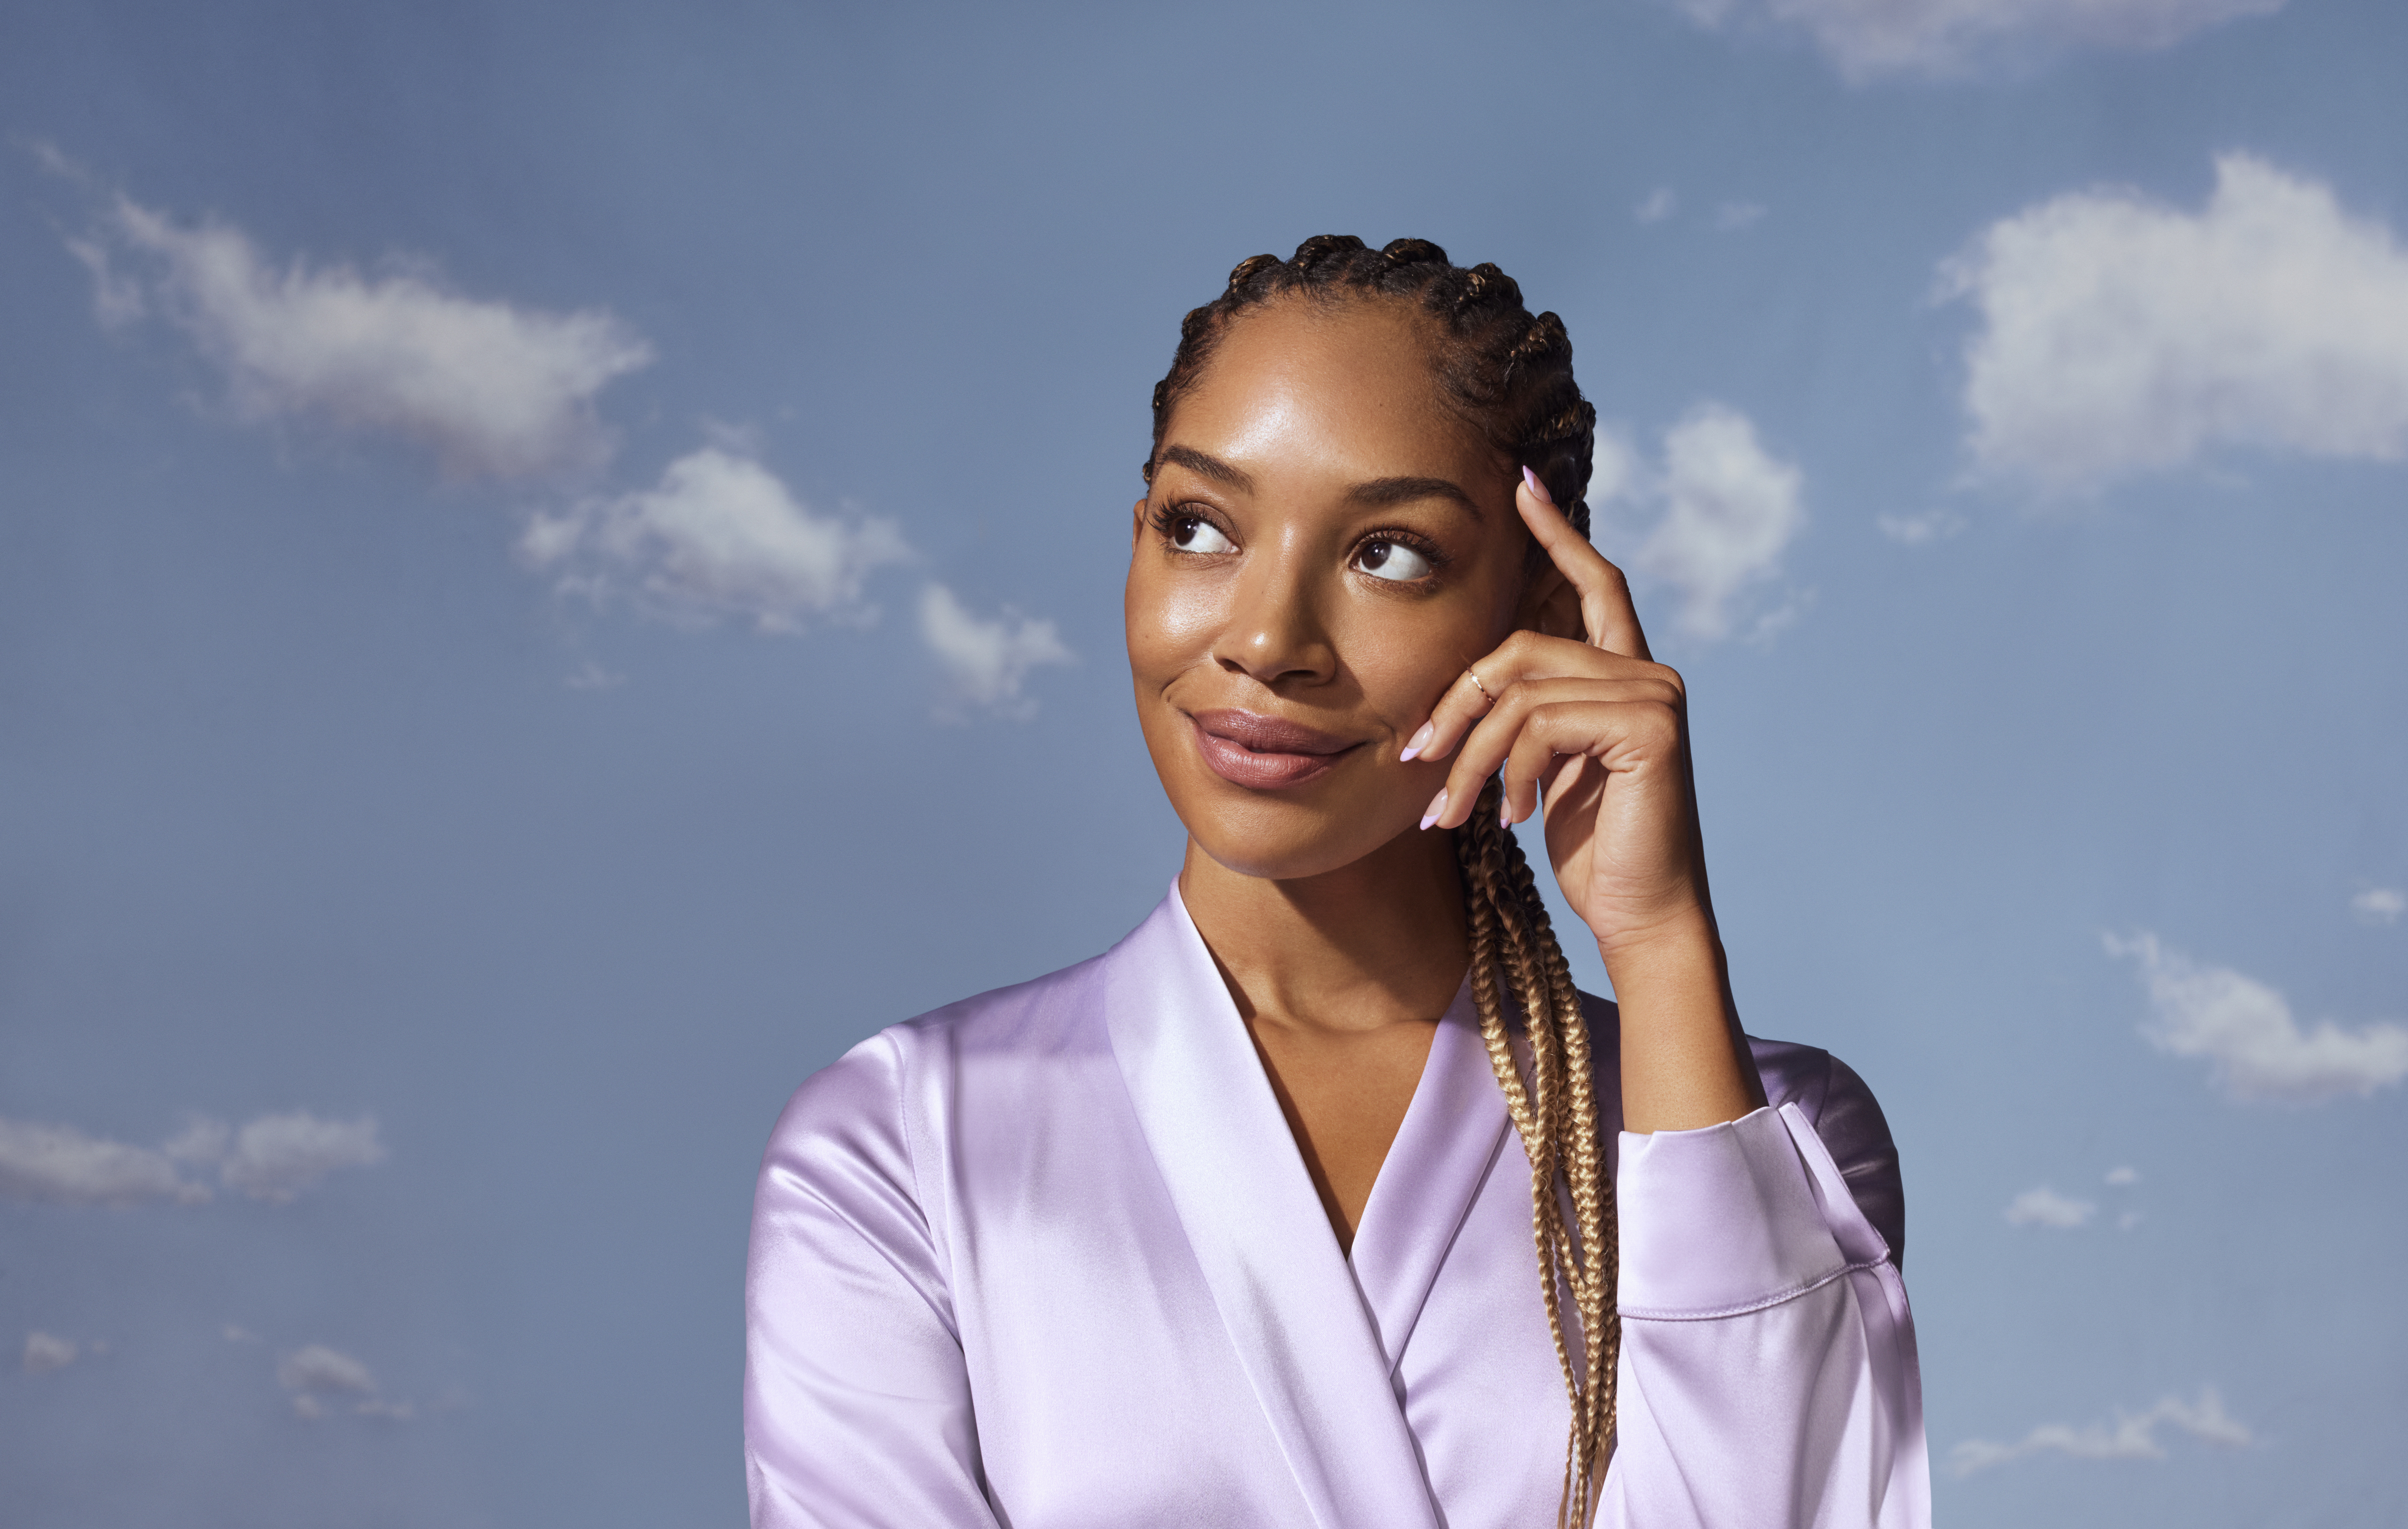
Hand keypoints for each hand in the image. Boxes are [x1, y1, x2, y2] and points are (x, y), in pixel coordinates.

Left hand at [1408, 470, 1705, 965]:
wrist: (1641, 912)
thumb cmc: (1588, 845)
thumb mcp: (1542, 766)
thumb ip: (1524, 714)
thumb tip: (1464, 689)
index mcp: (1624, 674)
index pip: (1595, 582)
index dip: (1557, 532)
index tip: (1521, 486)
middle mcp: (1648, 673)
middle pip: (1521, 649)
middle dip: (1456, 703)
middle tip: (1417, 760)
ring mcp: (1655, 695)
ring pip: (1521, 693)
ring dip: (1472, 757)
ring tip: (1456, 812)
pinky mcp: (1652, 727)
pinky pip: (1543, 725)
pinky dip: (1512, 774)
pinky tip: (1513, 818)